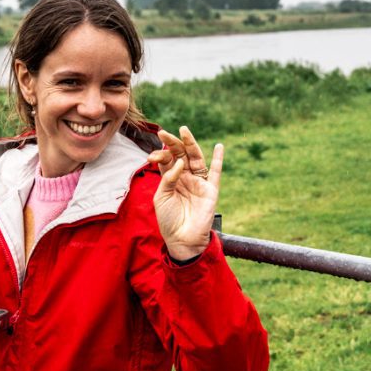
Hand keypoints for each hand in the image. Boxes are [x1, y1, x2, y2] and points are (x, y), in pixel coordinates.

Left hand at [148, 125, 223, 260]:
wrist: (182, 240)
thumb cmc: (168, 220)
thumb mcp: (161, 197)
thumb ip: (169, 178)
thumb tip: (180, 162)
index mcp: (171, 179)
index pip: (167, 160)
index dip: (160, 155)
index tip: (151, 157)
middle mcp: (185, 177)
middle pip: (181, 155)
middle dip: (173, 143)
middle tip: (164, 133)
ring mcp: (199, 182)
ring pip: (196, 158)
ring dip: (191, 144)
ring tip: (184, 131)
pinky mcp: (210, 190)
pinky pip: (216, 172)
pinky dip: (219, 159)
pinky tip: (219, 146)